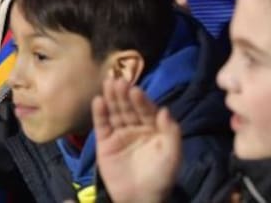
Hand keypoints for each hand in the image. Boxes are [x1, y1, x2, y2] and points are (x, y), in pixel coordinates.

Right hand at [93, 78, 181, 202]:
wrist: (139, 199)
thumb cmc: (160, 178)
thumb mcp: (172, 156)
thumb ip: (171, 133)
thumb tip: (165, 109)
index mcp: (154, 128)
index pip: (147, 110)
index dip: (141, 100)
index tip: (136, 90)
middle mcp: (136, 127)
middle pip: (129, 107)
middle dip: (124, 94)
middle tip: (119, 81)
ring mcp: (120, 133)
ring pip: (115, 112)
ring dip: (112, 98)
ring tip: (108, 84)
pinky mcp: (104, 142)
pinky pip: (102, 125)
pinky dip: (99, 113)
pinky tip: (98, 101)